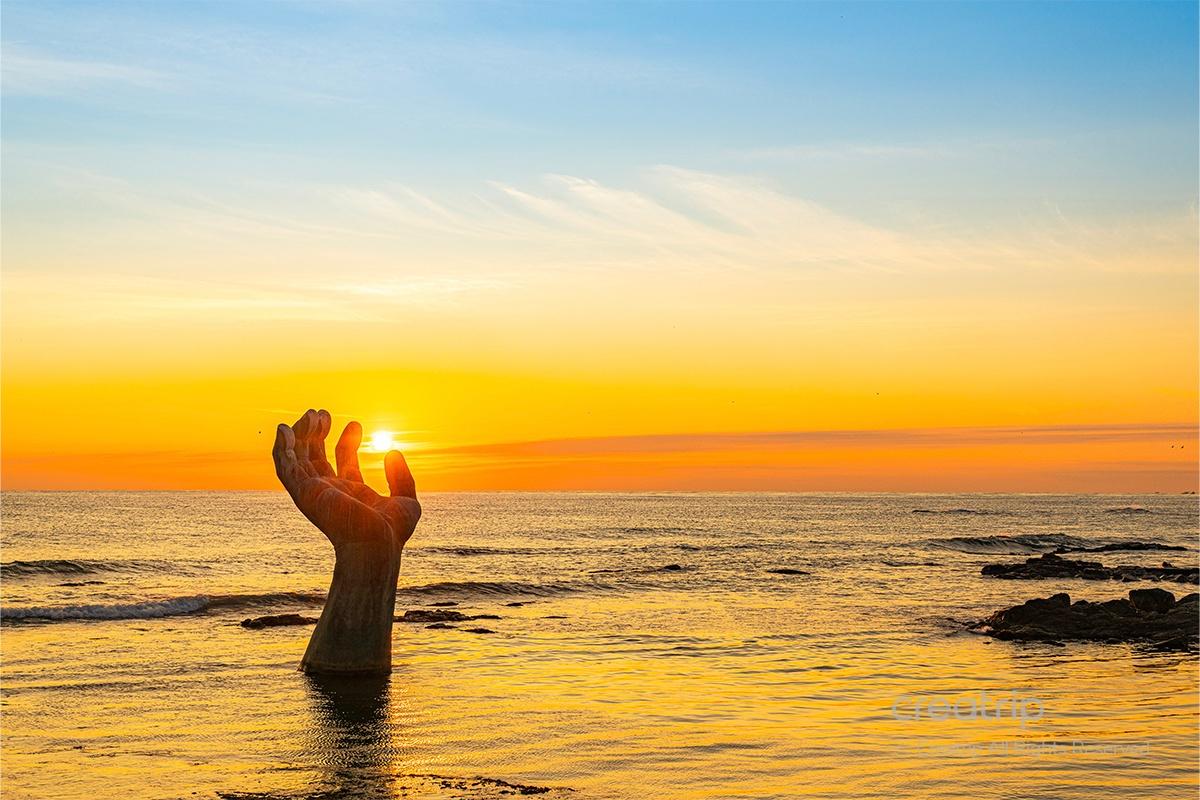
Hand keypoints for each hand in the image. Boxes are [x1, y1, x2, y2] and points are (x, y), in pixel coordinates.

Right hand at [272, 409, 419, 550]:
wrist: (376, 545)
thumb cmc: (392, 532)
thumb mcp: (406, 499)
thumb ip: (401, 476)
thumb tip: (392, 451)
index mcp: (351, 491)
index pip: (343, 460)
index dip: (347, 440)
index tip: (356, 424)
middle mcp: (330, 490)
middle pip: (316, 456)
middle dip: (318, 433)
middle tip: (323, 413)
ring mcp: (315, 491)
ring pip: (298, 459)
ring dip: (300, 435)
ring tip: (311, 414)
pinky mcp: (304, 492)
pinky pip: (285, 468)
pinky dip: (281, 449)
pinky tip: (284, 429)